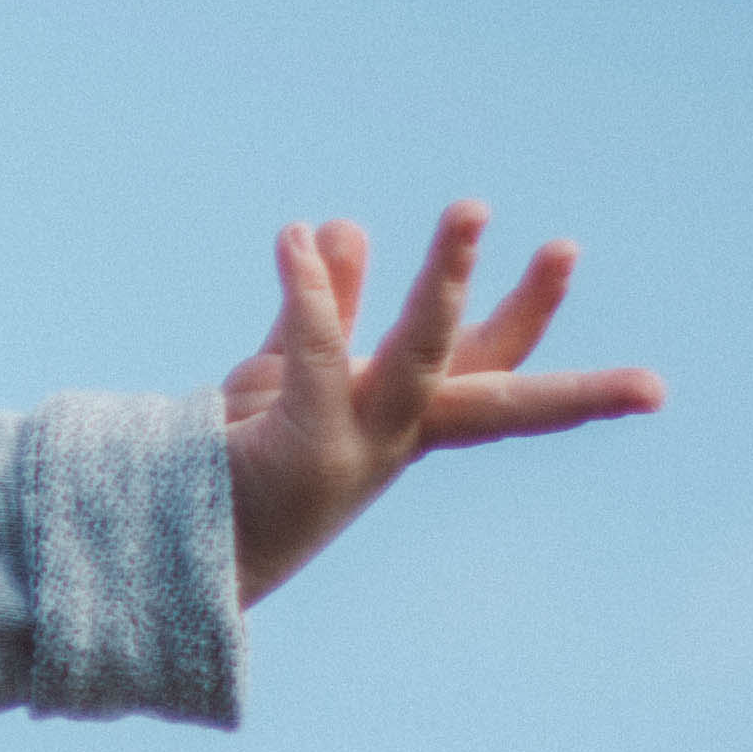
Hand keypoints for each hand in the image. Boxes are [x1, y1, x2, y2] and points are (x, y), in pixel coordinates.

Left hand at [224, 202, 663, 605]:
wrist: (179, 543)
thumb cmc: (237, 465)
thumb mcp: (287, 370)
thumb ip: (324, 304)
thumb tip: (345, 224)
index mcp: (405, 420)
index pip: (487, 365)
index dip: (531, 315)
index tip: (574, 262)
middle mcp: (395, 437)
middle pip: (494, 385)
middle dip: (535, 320)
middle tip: (570, 246)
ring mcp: (357, 447)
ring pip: (420, 357)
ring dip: (446, 281)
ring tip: (472, 208)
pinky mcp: (305, 448)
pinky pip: (315, 356)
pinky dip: (309, 293)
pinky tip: (294, 236)